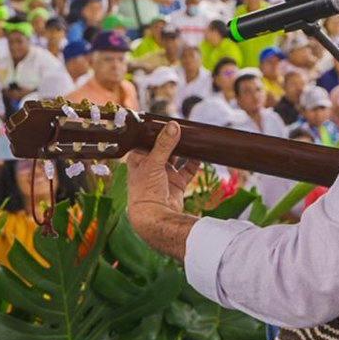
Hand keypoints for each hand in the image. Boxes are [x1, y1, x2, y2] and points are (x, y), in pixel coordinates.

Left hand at [124, 121, 200, 258]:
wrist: (154, 217)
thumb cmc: (144, 192)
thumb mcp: (153, 163)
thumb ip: (164, 144)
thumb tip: (173, 126)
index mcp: (138, 159)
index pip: (147, 140)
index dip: (156, 132)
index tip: (168, 121)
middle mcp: (150, 166)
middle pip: (163, 148)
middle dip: (173, 140)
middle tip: (184, 129)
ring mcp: (164, 175)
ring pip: (176, 158)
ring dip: (184, 150)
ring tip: (193, 139)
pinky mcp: (176, 183)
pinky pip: (187, 170)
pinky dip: (194, 163)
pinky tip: (200, 155)